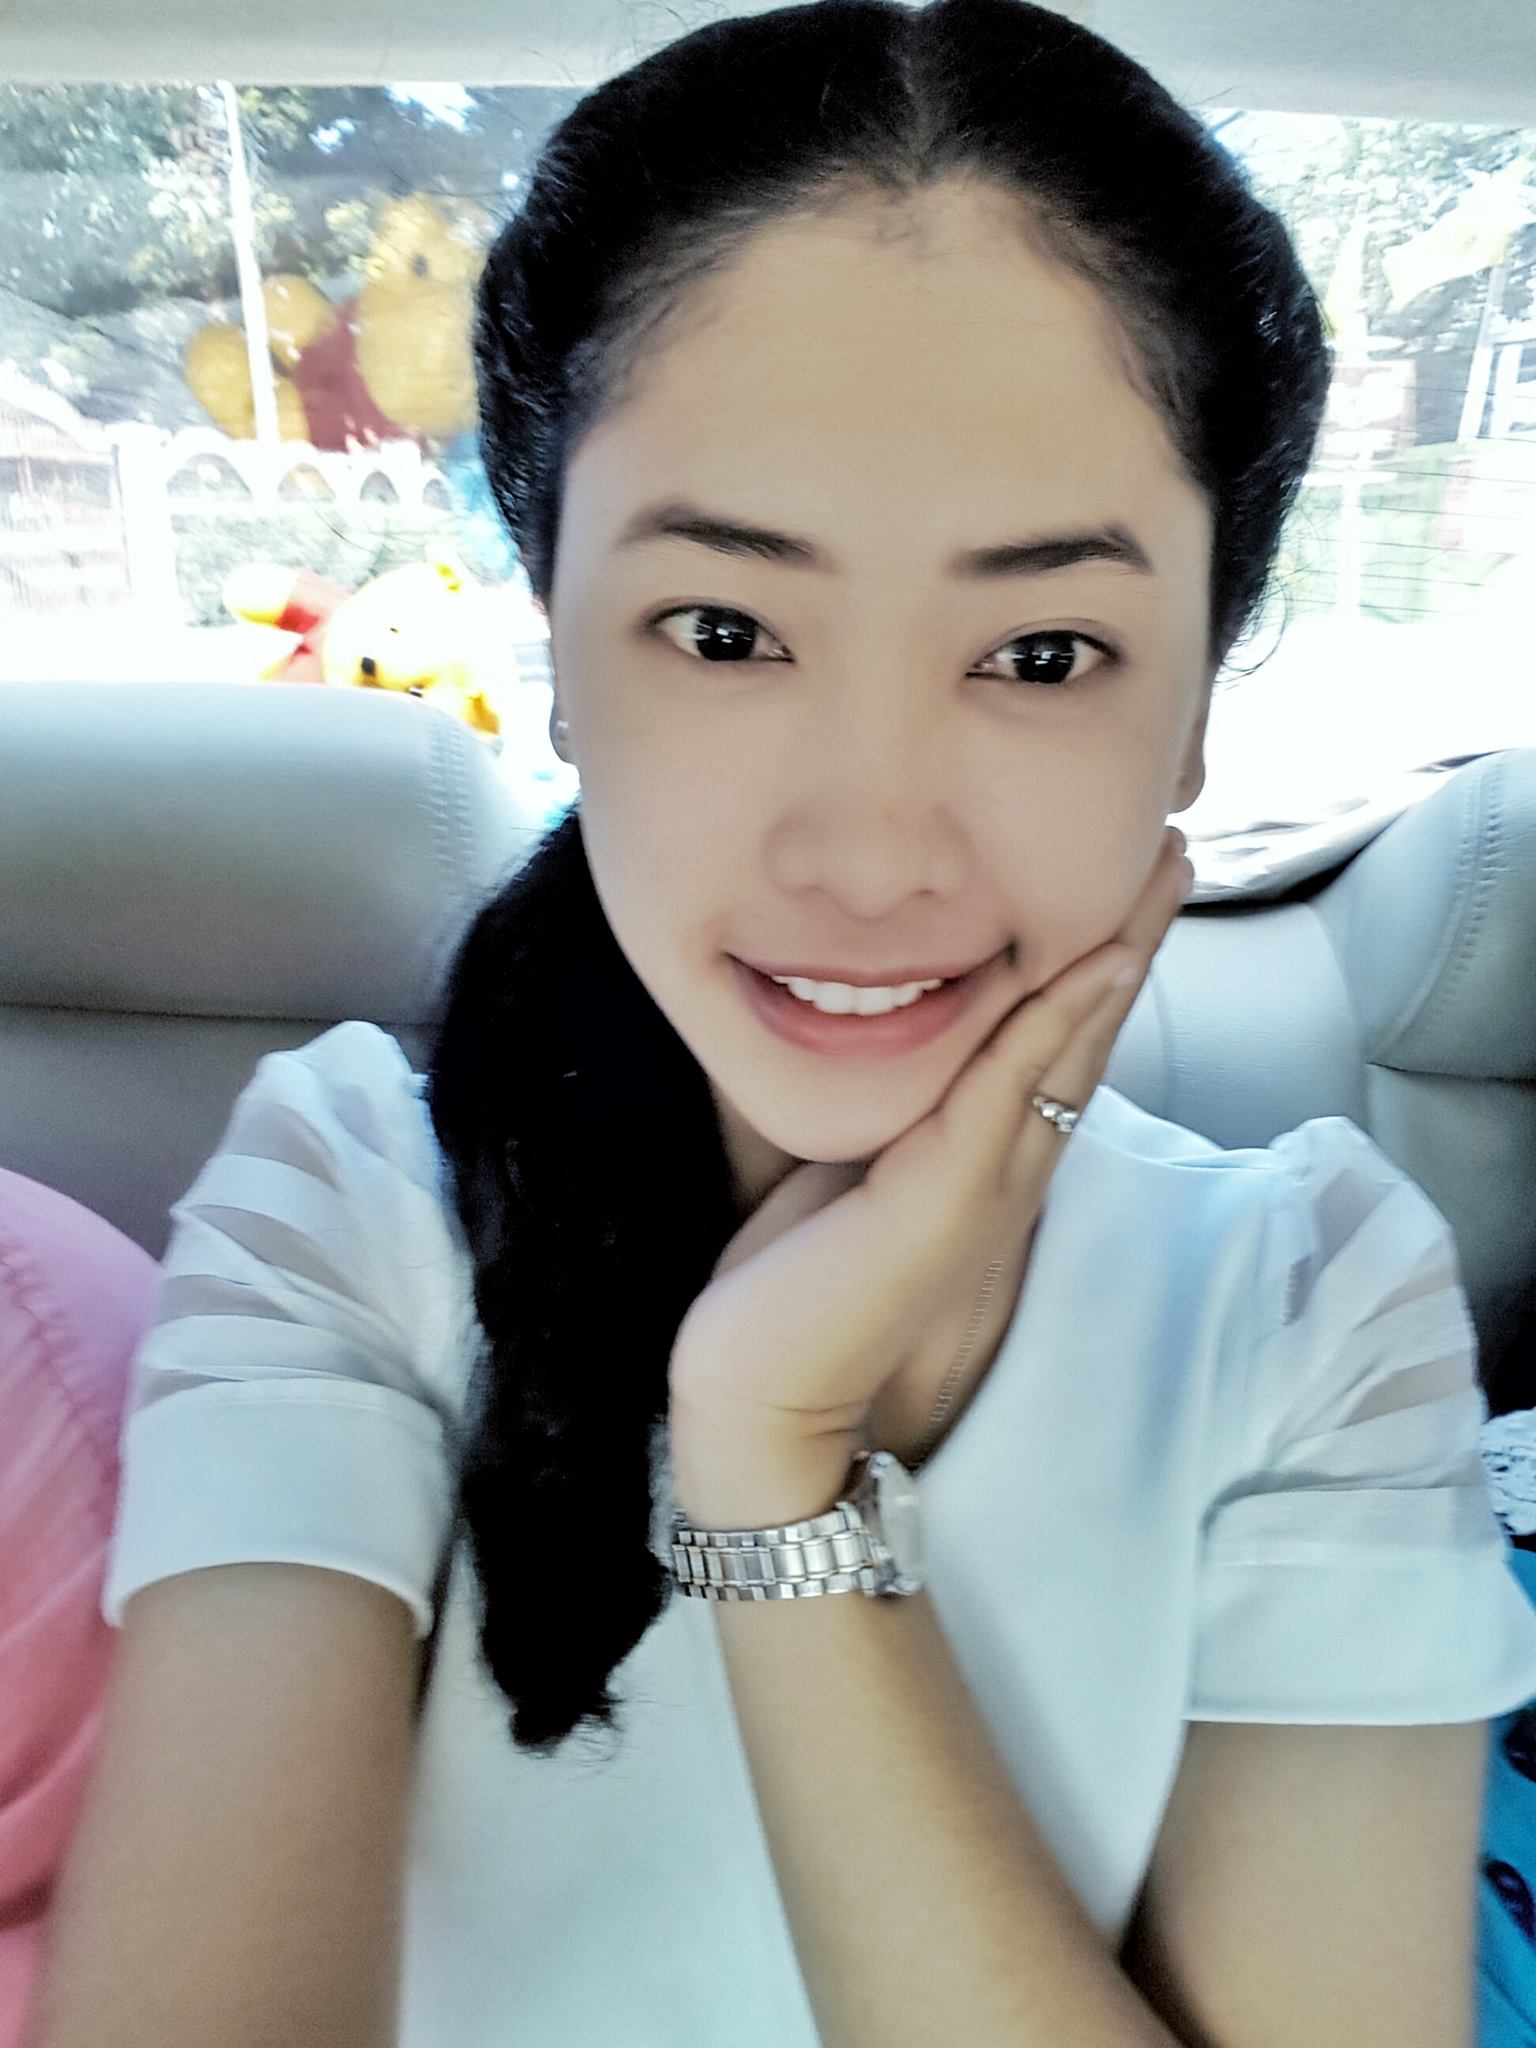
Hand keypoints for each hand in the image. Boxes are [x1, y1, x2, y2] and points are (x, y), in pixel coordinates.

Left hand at [668, 827, 1195, 1528]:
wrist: (765, 1391)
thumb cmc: (789, 1282)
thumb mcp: (835, 1162)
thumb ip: (864, 1099)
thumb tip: (839, 1010)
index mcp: (979, 1152)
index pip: (1052, 1037)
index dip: (1092, 956)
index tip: (1122, 877)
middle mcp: (1005, 1161)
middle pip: (1085, 1027)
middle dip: (1130, 930)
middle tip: (1172, 844)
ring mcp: (991, 1180)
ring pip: (1069, 1044)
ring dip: (1120, 949)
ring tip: (1161, 870)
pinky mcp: (953, 1197)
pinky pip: (1017, 1087)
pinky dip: (1060, 1019)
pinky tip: (1100, 959)